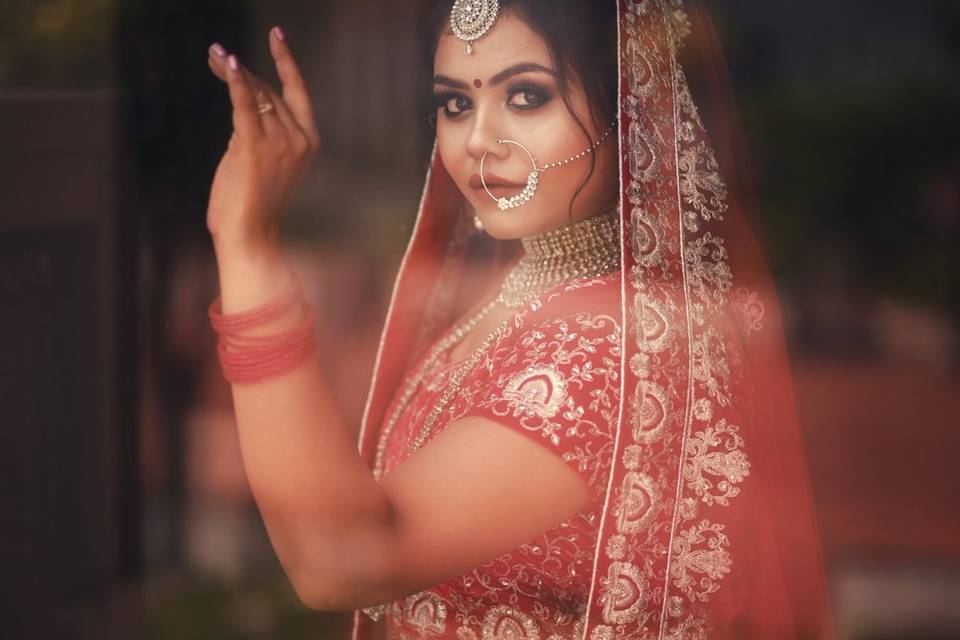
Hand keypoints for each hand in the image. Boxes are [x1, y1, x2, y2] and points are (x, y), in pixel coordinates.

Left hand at [205, 27, 320, 253]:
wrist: (249, 233)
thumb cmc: (254, 203)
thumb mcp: (265, 161)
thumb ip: (263, 133)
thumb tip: (246, 105)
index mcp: (309, 142)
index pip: (297, 91)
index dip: (287, 61)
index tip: (277, 35)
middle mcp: (298, 138)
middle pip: (269, 89)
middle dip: (241, 70)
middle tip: (215, 55)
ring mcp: (279, 140)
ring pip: (254, 94)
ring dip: (229, 72)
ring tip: (212, 55)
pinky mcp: (254, 144)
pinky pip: (243, 103)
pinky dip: (232, 81)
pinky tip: (224, 61)